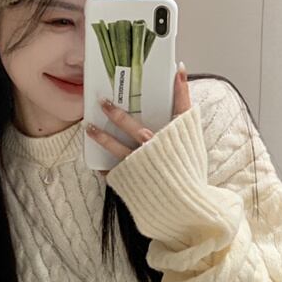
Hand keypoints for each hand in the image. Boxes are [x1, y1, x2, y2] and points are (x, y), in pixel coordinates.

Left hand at [87, 63, 191, 177]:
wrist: (185, 212)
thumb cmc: (189, 179)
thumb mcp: (193, 150)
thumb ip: (184, 126)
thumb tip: (178, 99)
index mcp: (177, 142)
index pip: (181, 110)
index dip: (181, 89)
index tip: (177, 69)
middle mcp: (157, 152)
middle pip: (135, 127)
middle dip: (117, 113)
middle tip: (103, 101)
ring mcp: (141, 167)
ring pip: (117, 148)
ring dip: (101, 136)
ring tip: (88, 127)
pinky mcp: (130, 182)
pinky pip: (113, 172)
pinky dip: (104, 167)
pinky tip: (96, 162)